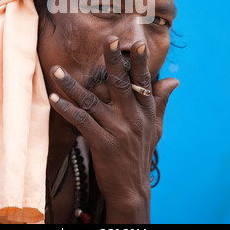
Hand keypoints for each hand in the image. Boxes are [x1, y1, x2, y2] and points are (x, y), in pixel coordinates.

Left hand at [49, 35, 178, 222]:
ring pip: (92, 101)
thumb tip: (175, 79)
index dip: (141, 62)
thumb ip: (161, 101)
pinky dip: (66, 110)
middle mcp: (133, 118)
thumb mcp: (156, 126)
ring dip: (72, 85)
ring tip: (56, 70)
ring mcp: (118, 131)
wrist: (131, 189)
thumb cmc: (141, 152)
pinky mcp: (102, 144)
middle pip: (121, 84)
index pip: (144, 82)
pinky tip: (55, 99)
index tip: (138, 43)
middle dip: (113, 61)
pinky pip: (81, 122)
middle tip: (108, 41)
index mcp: (146, 111)